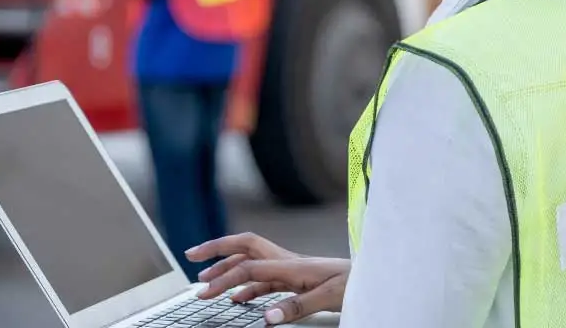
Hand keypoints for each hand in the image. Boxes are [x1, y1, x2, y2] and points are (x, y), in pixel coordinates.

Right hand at [187, 233, 348, 324]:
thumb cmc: (355, 284)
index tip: (205, 292)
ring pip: (251, 262)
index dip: (224, 279)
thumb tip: (265, 317)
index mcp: (292, 265)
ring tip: (206, 280)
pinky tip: (237, 299)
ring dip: (227, 268)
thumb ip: (296, 307)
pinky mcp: (296, 279)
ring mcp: (291, 269)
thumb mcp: (328, 297)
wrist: (373, 277)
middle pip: (244, 248)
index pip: (248, 268)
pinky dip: (246, 286)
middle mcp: (288, 261)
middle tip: (191, 256)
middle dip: (216, 249)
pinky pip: (263, 278)